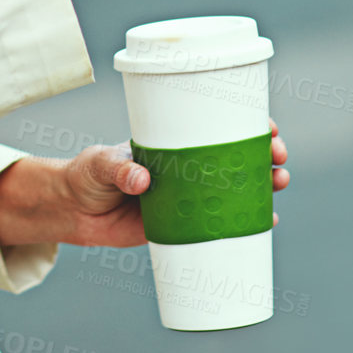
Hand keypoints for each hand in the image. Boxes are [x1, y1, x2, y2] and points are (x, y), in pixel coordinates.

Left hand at [54, 118, 289, 248]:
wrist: (73, 211)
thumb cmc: (87, 175)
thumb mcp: (100, 165)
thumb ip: (119, 170)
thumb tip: (142, 180)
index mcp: (174, 144)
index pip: (218, 128)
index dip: (248, 126)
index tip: (267, 128)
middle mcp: (187, 168)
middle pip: (237, 157)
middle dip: (265, 154)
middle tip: (278, 158)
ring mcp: (187, 197)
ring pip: (236, 189)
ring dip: (264, 186)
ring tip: (279, 184)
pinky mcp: (182, 226)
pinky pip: (221, 224)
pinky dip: (246, 223)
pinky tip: (267, 224)